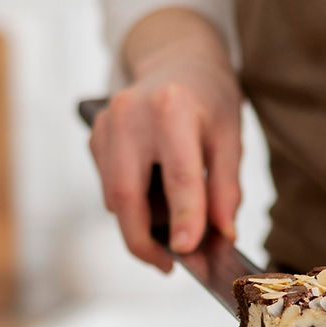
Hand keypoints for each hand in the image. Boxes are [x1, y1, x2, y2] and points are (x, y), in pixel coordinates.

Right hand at [88, 8, 242, 270]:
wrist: (177, 60)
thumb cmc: (209, 101)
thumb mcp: (230, 138)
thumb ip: (227, 188)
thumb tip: (222, 234)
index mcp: (173, 109)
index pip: (179, 175)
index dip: (183, 218)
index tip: (187, 251)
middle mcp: (130, 115)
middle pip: (126, 194)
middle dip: (143, 240)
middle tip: (167, 266)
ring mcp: (106, 126)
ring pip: (114, 197)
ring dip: (140, 225)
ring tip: (170, 229)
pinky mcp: (95, 138)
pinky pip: (109, 188)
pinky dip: (132, 206)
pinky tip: (154, 201)